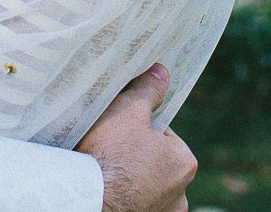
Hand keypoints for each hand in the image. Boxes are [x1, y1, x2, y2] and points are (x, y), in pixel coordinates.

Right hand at [77, 64, 197, 211]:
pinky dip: (126, 198)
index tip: (119, 129)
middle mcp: (181, 195)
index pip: (163, 135)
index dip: (139, 127)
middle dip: (137, 155)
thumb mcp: (127, 112)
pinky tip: (107, 188)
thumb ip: (147, 91)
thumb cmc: (109, 154)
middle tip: (110, 149)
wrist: (86, 199)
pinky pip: (136, 204)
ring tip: (106, 170)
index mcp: (184, 163)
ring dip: (131, 179)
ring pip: (145, 186)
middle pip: (155, 163)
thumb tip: (161, 72)